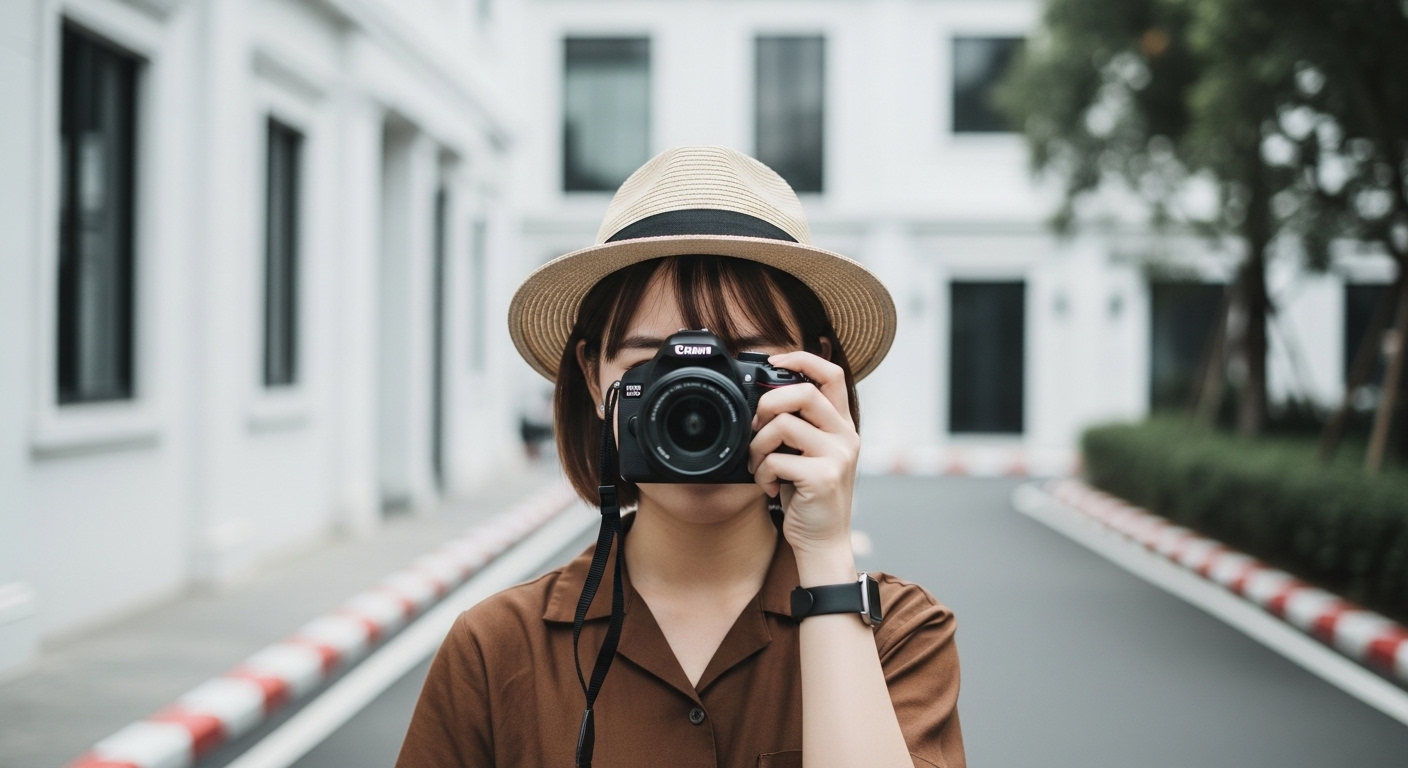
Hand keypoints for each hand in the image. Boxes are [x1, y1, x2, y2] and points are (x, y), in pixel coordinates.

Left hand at [748, 352, 858, 575]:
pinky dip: (762, 473)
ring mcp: (838, 457)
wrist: (823, 542)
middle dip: (767, 405)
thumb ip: (797, 426)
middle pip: (803, 392)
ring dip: (758, 446)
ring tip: (758, 465)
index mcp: (842, 425)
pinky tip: (771, 487)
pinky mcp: (823, 478)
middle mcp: (846, 436)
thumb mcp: (808, 455)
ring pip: (783, 425)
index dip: (802, 358)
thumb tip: (761, 398)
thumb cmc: (809, 497)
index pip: (832, 374)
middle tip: (755, 428)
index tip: (773, 361)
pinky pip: (776, 460)